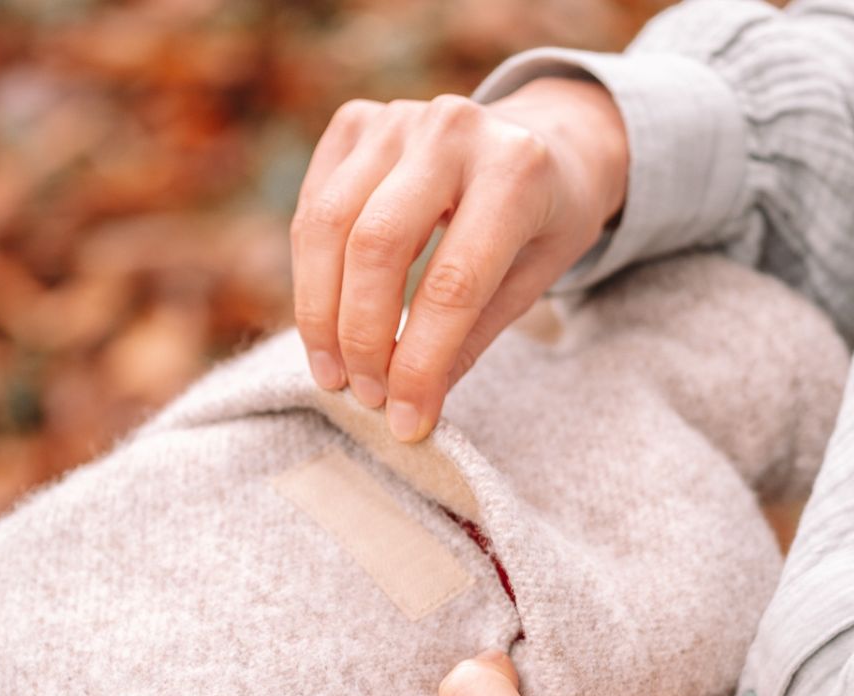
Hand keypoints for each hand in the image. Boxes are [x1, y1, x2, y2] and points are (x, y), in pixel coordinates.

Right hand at [291, 77, 627, 442]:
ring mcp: (397, 118)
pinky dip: (309, 275)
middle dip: (360, 338)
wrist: (545, 140)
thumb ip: (470, 339)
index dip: (419, 363)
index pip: (452, 284)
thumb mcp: (531, 280)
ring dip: (320, 314)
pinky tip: (325, 322)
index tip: (406, 419)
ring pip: (327, 225)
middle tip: (367, 396)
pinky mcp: (356, 123)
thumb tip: (410, 408)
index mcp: (517, 170)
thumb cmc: (541, 221)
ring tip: (334, 372)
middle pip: (375, 247)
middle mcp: (453, 129)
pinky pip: (312, 209)